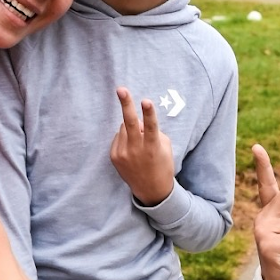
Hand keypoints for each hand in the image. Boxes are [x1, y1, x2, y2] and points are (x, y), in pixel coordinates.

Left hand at [109, 89, 175, 205]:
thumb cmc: (161, 163)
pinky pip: (119, 136)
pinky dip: (125, 138)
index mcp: (152, 147)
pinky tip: (132, 151)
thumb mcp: (165, 147)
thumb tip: (138, 122)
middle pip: (130, 122)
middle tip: (121, 89)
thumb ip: (153, 132)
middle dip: (126, 104)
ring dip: (131, 128)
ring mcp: (123, 153)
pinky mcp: (114, 156)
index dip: (149, 113)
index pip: (151, 126)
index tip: (146, 101)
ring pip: (124, 127)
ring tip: (138, 143)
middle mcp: (136, 150)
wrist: (151, 190)